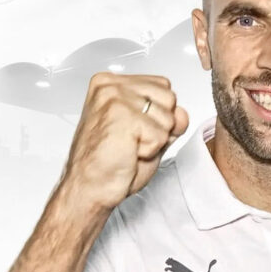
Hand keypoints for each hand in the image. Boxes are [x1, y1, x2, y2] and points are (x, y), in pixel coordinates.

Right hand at [62, 72, 188, 209]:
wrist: (89, 188)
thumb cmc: (109, 163)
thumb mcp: (147, 134)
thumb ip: (168, 118)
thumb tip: (182, 113)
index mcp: (112, 83)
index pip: (163, 86)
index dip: (159, 114)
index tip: (133, 130)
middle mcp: (111, 86)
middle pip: (169, 98)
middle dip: (159, 126)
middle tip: (131, 140)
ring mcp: (115, 98)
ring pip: (168, 117)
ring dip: (154, 140)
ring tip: (128, 146)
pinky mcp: (122, 115)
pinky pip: (161, 135)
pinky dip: (149, 151)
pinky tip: (127, 153)